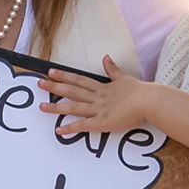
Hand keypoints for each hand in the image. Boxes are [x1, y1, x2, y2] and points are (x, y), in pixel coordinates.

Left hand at [39, 53, 156, 139]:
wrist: (149, 101)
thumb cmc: (140, 92)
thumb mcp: (124, 78)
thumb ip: (113, 69)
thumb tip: (106, 57)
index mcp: (102, 88)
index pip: (79, 80)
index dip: (64, 76)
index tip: (51, 72)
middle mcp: (97, 97)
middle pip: (72, 91)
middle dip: (54, 88)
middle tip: (39, 84)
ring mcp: (99, 110)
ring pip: (73, 107)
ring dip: (57, 108)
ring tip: (41, 108)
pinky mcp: (103, 122)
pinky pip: (83, 126)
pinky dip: (70, 128)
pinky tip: (59, 130)